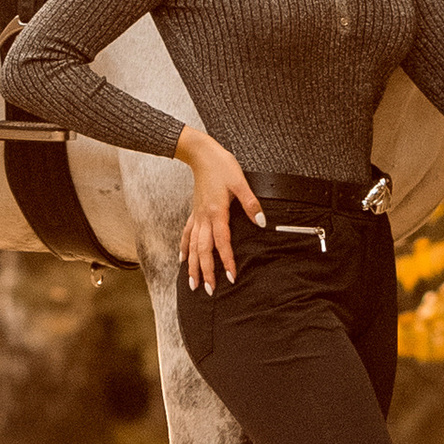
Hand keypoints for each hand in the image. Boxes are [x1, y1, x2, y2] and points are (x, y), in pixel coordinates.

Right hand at [178, 126, 265, 293]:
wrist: (201, 153)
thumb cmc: (221, 165)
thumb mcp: (240, 182)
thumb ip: (251, 204)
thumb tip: (261, 222)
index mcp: (217, 212)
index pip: (222, 242)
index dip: (226, 260)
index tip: (230, 277)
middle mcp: (204, 217)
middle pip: (203, 250)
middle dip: (206, 271)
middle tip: (208, 290)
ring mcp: (197, 215)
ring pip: (192, 246)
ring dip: (193, 266)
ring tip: (192, 283)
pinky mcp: (194, 212)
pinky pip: (186, 234)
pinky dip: (184, 248)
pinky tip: (182, 259)